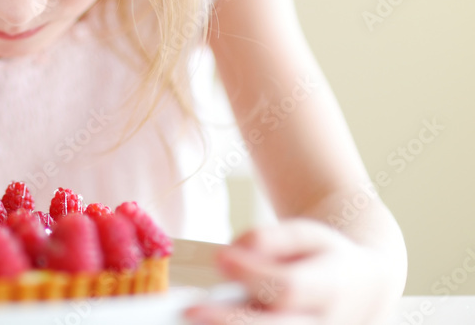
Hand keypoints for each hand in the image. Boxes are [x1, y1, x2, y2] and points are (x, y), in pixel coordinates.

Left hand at [185, 218, 400, 323]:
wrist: (364, 292)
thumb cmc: (324, 259)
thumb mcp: (307, 235)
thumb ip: (272, 239)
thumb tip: (231, 253)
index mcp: (332, 288)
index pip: (290, 287)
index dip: (253, 274)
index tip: (219, 256)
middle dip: (229, 322)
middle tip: (187, 311)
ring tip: (189, 324)